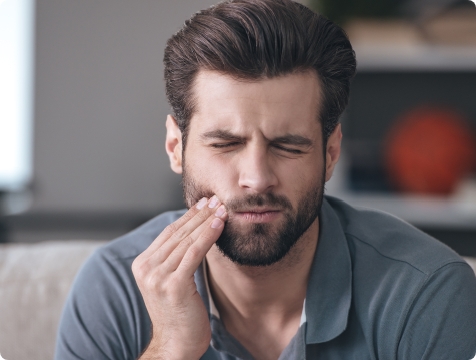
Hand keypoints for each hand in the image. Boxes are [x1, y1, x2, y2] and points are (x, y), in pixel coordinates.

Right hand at [132, 196, 226, 359]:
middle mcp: (146, 268)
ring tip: (222, 209)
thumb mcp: (171, 281)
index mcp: (142, 264)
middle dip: (199, 214)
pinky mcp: (173, 285)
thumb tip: (193, 232)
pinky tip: (219, 225)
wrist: (175, 345)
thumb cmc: (179, 313)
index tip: (204, 203)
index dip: (188, 216)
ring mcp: (157, 277)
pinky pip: (194, 253)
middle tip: (216, 200)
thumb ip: (174, 258)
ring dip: (207, 222)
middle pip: (177, 233)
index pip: (168, 233)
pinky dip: (207, 236)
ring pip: (186, 240)